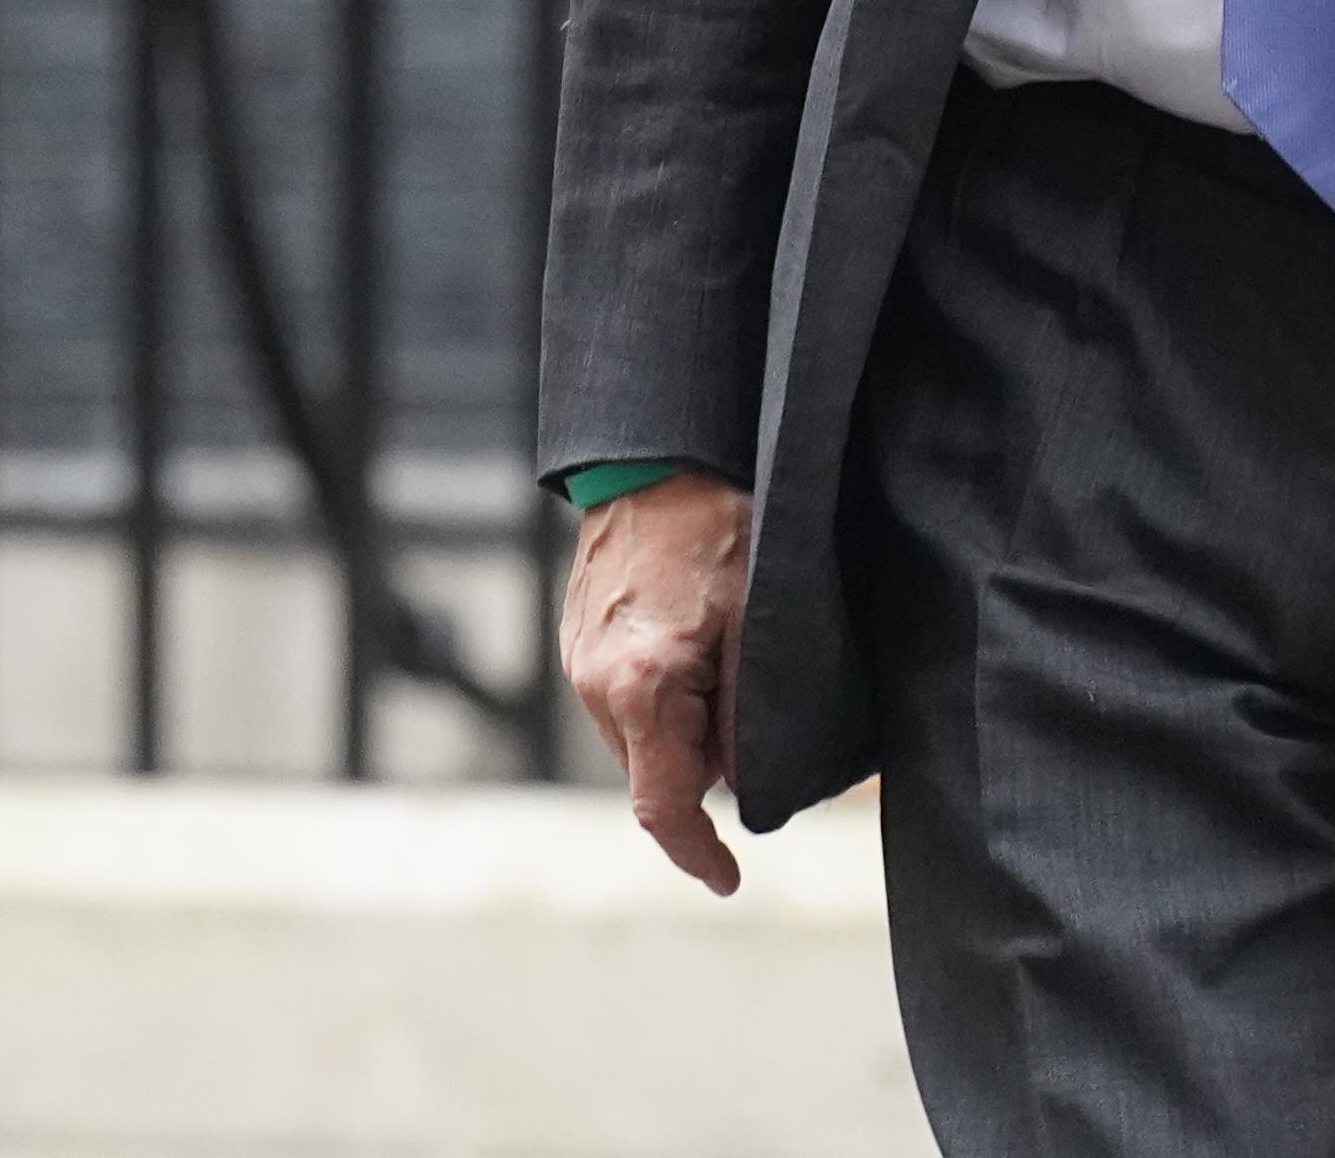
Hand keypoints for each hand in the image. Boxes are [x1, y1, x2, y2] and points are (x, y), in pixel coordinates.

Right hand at [560, 472, 752, 893]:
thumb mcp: (756, 624)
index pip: (663, 807)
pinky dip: (660, 702)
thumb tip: (743, 784)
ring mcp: (580, 658)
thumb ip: (745, 714)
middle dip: (702, 774)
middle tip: (753, 729)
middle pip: (652, 774)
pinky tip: (696, 654)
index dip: (697, 853)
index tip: (729, 880)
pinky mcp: (579, 638)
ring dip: (681, 732)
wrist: (657, 455)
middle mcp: (595, 681)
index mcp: (640, 686)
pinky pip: (622, 699)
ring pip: (638, 738)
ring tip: (725, 672)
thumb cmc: (718, 528)